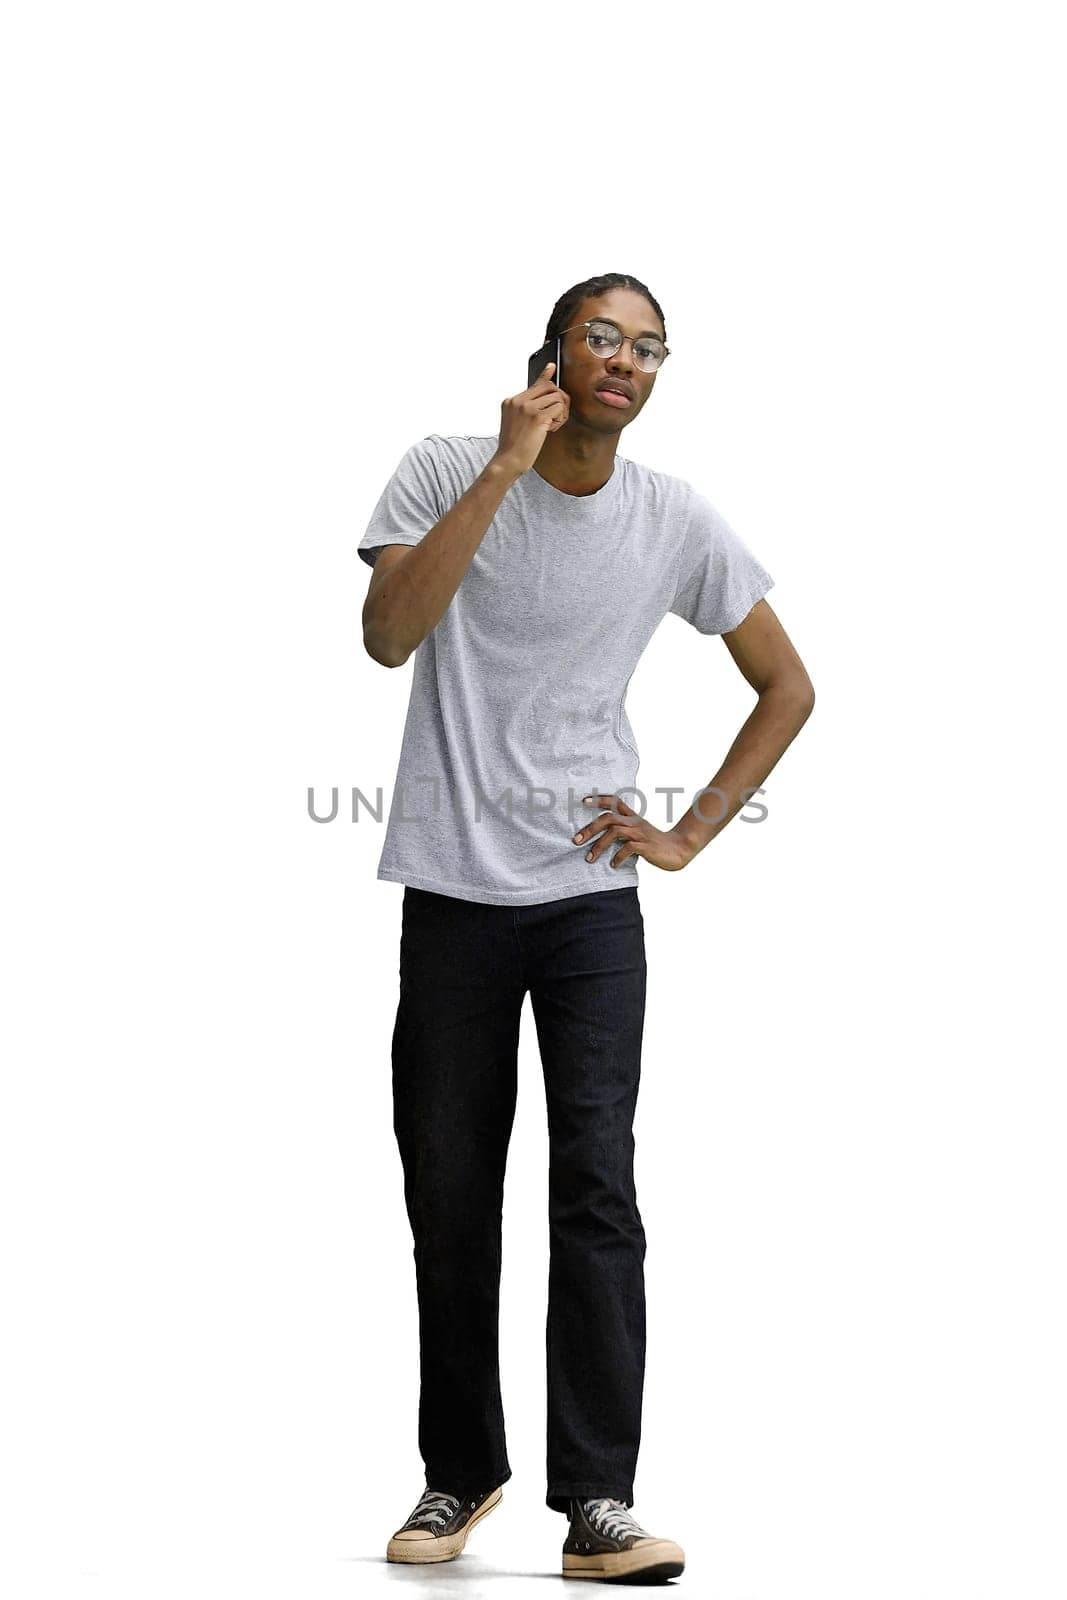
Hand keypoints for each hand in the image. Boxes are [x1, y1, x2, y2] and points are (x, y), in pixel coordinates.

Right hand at [493, 361, 569, 476]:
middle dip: (559, 400)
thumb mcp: (517, 423)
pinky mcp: (537, 416)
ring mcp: (527, 407)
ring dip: (560, 412)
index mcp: (511, 401)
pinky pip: (559, 408)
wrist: (507, 461)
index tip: (552, 367)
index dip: (546, 377)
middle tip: (556, 416)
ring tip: (551, 426)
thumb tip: (546, 401)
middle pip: (549, 387)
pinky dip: (559, 419)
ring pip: (557, 397)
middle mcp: (518, 401)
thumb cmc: (513, 447)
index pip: (535, 384)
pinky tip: (551, 429)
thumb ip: (528, 409)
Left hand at [572, 793, 694, 872]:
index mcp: (633, 817)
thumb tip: (600, 838)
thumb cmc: (654, 844)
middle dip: (590, 828)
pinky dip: (618, 857)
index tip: (582, 800)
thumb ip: (623, 832)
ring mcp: (641, 834)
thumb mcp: (638, 833)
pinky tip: (613, 865)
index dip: (599, 799)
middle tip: (576, 840)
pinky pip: (628, 848)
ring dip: (599, 845)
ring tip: (589, 858)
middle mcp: (635, 823)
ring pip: (615, 832)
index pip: (615, 802)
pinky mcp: (646, 846)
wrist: (678, 850)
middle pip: (609, 818)